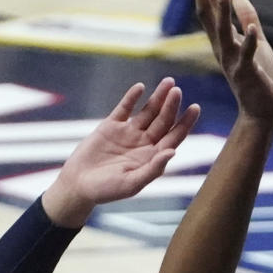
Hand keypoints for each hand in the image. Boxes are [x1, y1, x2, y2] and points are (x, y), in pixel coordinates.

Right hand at [42, 78, 199, 228]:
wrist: (77, 185)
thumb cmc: (106, 190)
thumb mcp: (131, 184)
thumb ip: (153, 169)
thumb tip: (172, 152)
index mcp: (152, 157)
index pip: (174, 137)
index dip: (185, 123)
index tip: (195, 108)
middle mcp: (144, 143)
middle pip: (163, 120)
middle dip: (171, 105)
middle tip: (177, 90)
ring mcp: (128, 133)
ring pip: (147, 111)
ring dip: (157, 97)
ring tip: (169, 82)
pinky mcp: (110, 126)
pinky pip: (124, 108)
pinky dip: (132, 97)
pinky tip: (140, 87)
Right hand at [190, 0, 272, 123]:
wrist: (261, 110)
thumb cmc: (257, 78)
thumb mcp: (255, 42)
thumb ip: (247, 19)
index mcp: (222, 41)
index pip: (209, 9)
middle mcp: (222, 48)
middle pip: (208, 15)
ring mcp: (232, 61)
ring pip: (223, 33)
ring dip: (222, 13)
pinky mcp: (247, 73)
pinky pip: (246, 55)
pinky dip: (247, 41)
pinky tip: (249, 28)